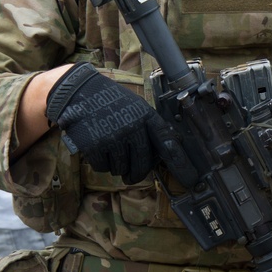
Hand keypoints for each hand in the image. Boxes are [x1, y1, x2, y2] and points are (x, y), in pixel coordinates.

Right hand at [45, 63, 194, 184]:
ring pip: (121, 169)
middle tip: (131, 175)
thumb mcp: (135, 108)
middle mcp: (134, 127)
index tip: (190, 180)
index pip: (167, 143)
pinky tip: (97, 147)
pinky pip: (103, 167)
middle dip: (136, 173)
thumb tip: (161, 155)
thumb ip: (148, 128)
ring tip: (109, 146)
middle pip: (142, 165)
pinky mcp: (96, 145)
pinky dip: (100, 162)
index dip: (180, 163)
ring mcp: (115, 137)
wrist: (80, 92)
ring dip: (116, 165)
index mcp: (146, 117)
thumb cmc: (111, 102)